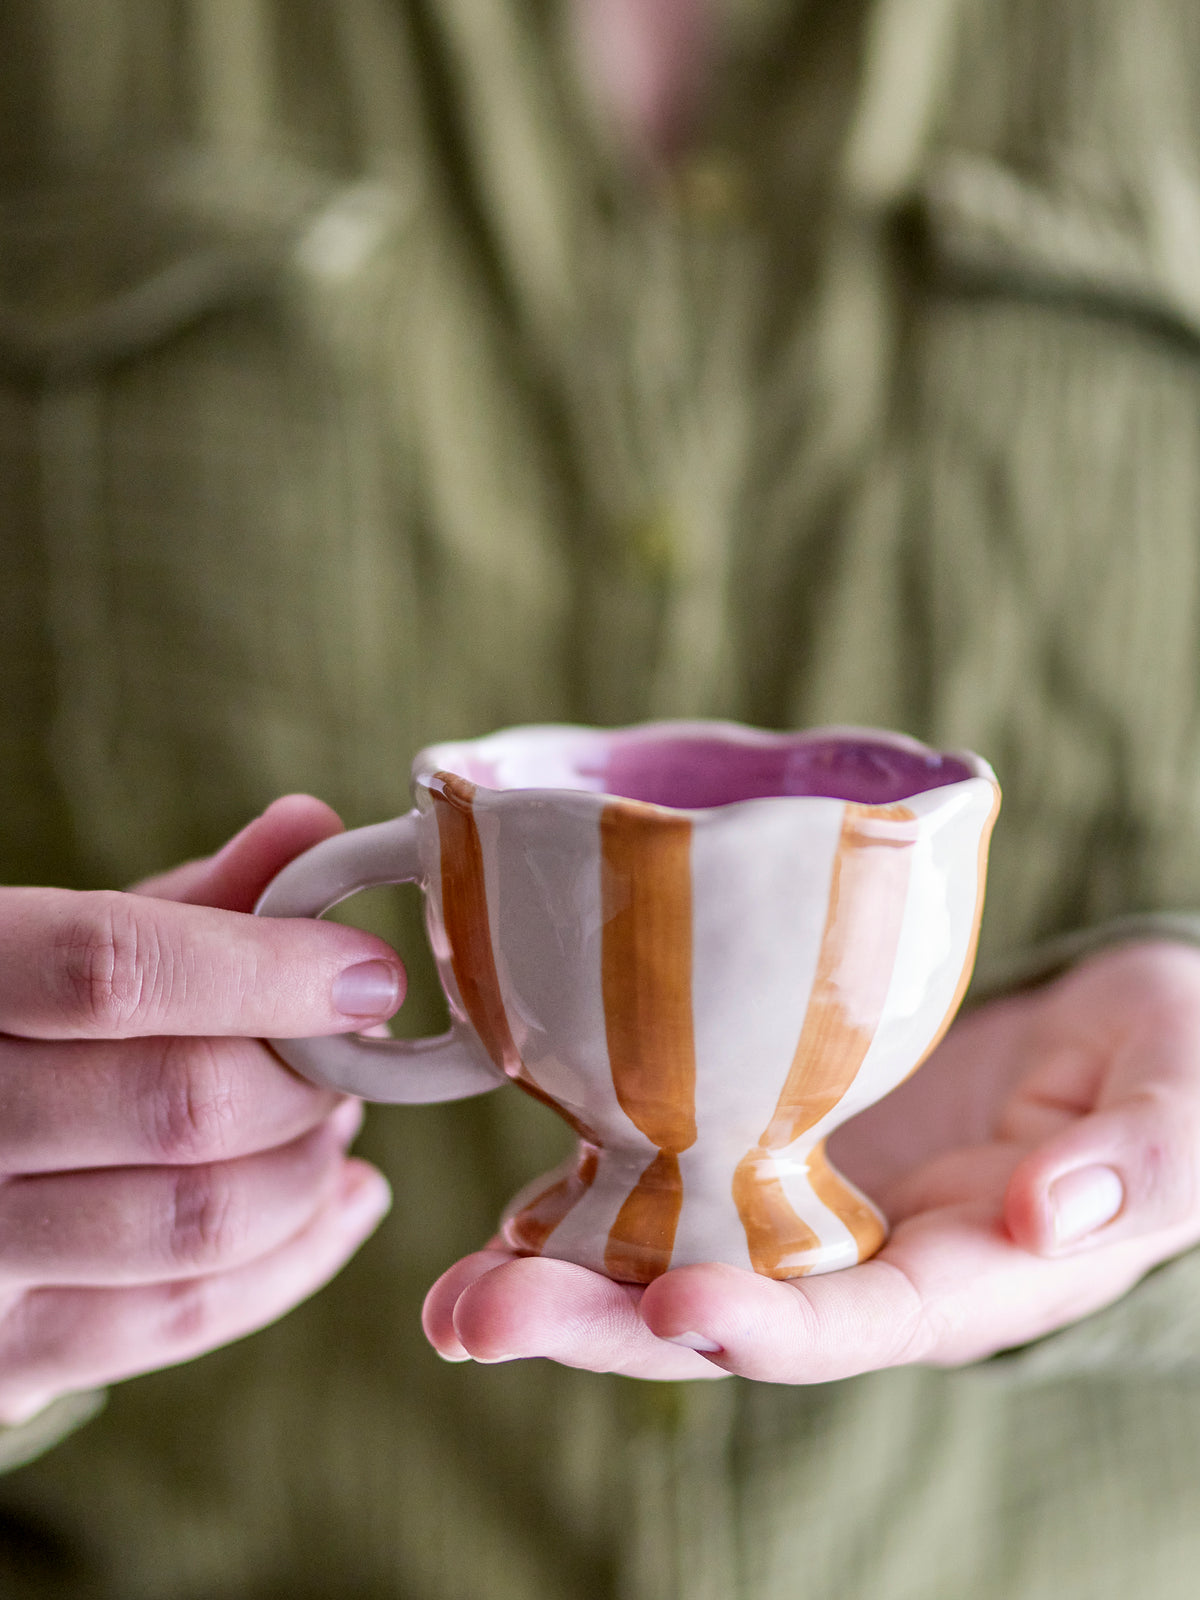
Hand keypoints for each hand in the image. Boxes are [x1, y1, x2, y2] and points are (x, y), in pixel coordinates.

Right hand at [0, 797, 398, 1423]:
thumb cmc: (0, 1032)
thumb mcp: (52, 947)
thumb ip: (178, 901)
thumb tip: (314, 828)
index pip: (110, 969)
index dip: (265, 970)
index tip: (371, 975)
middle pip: (179, 1105)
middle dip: (306, 1076)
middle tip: (353, 1048)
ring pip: (197, 1222)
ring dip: (308, 1167)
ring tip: (333, 1116)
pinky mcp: (4, 1358)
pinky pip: (182, 1319)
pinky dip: (296, 1257)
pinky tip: (343, 1200)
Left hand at [423, 941, 1199, 1380]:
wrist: (1111, 1034)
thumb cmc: (1166, 1062)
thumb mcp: (1183, 1098)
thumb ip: (1145, 1162)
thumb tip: (1053, 1216)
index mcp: (969, 1274)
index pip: (858, 1324)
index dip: (767, 1328)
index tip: (672, 1310)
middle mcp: (868, 1261)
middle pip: (727, 1312)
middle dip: (605, 1325)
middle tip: (477, 1314)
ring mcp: (810, 1203)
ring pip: (674, 1259)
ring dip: (561, 1277)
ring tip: (452, 1293)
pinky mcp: (770, 1139)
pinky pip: (670, 1181)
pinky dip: (586, 1202)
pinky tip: (503, 1210)